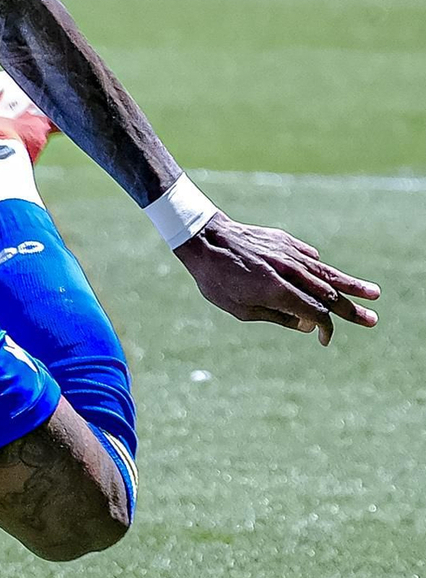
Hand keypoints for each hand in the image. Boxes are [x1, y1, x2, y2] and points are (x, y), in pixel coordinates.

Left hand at [174, 215, 379, 344]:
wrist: (204, 238)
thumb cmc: (216, 280)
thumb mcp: (240, 310)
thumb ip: (277, 317)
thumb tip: (306, 324)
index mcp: (279, 291)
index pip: (316, 313)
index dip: (325, 329)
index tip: (324, 340)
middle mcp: (289, 270)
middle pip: (329, 293)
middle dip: (352, 309)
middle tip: (373, 320)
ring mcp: (289, 253)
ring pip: (326, 272)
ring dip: (351, 284)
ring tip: (373, 293)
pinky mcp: (284, 241)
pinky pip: (309, 257)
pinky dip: (320, 268)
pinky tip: (328, 275)